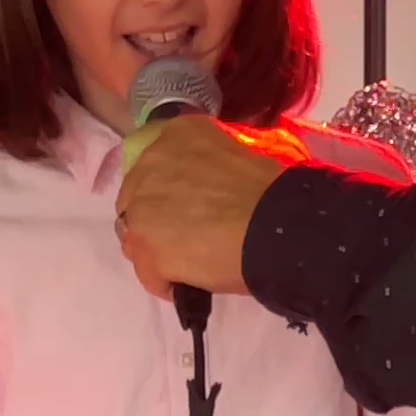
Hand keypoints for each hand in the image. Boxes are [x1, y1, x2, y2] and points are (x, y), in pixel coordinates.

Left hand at [115, 116, 308, 299]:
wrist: (278, 222)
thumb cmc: (272, 188)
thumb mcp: (242, 152)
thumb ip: (213, 163)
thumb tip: (214, 184)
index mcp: (179, 133)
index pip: (158, 164)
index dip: (173, 188)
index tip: (193, 203)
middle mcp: (150, 163)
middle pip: (137, 200)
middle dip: (158, 218)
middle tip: (191, 234)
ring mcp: (142, 207)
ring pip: (137, 238)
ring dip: (160, 250)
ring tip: (193, 262)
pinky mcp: (145, 247)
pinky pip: (149, 273)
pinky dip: (169, 281)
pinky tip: (195, 280)